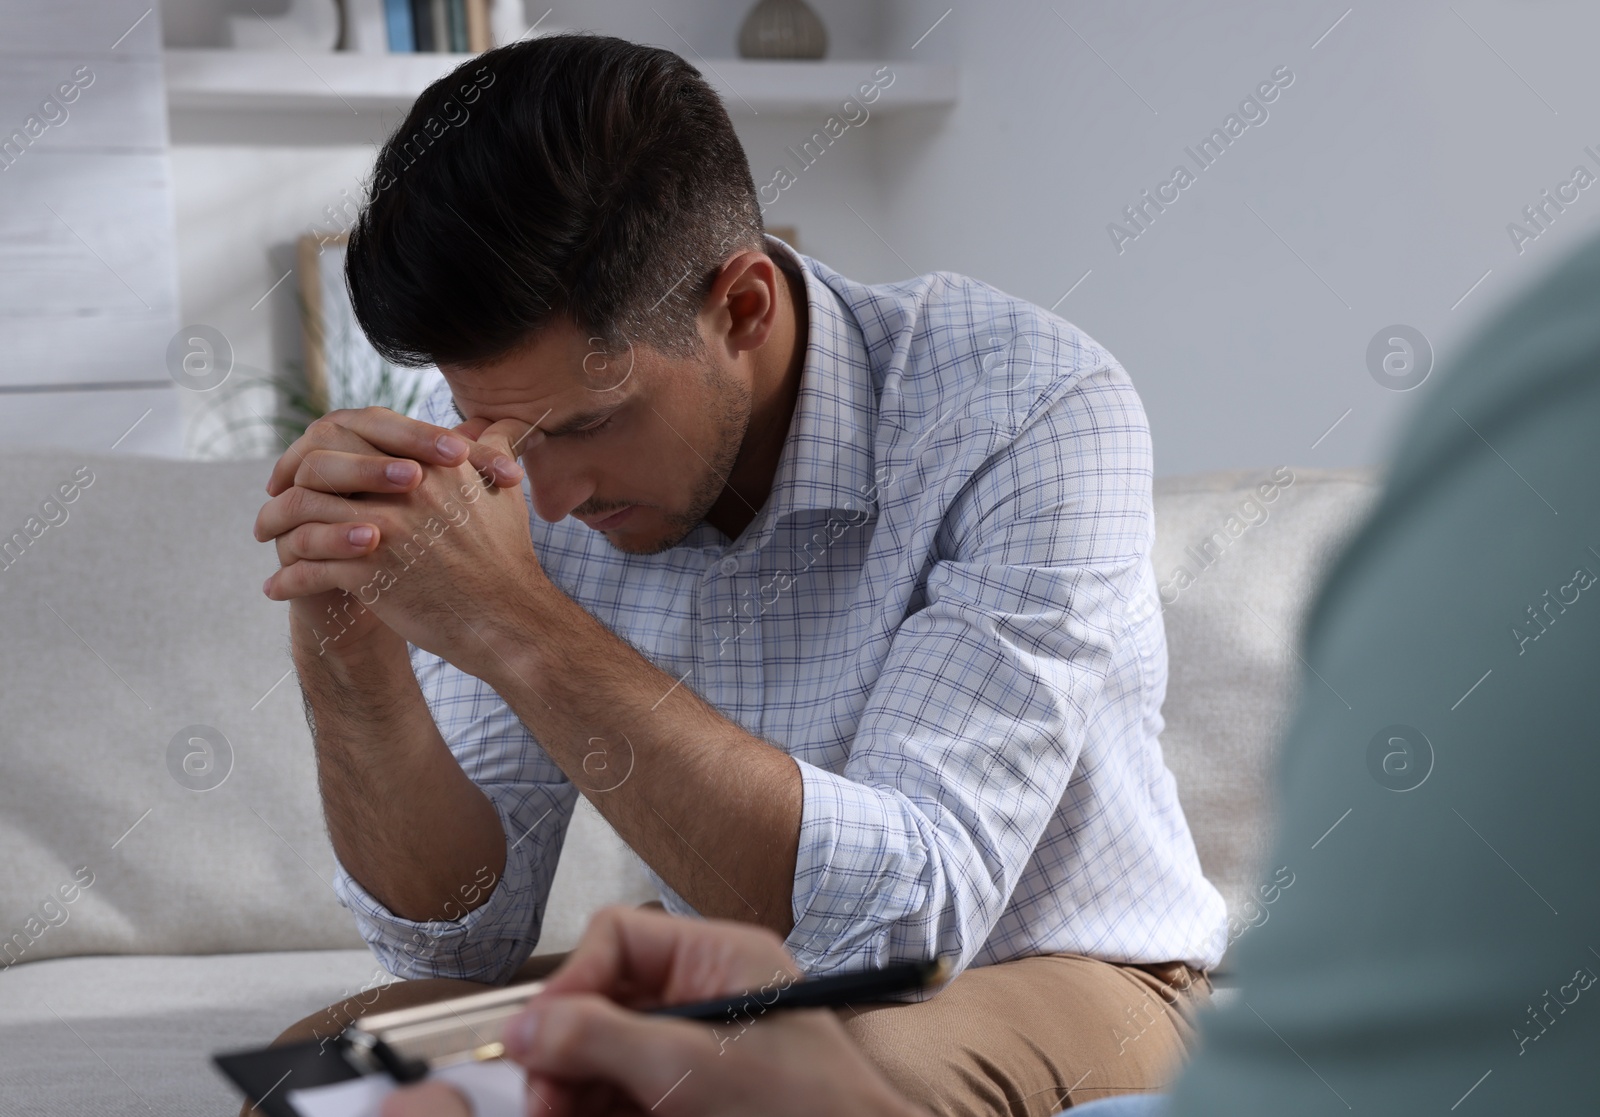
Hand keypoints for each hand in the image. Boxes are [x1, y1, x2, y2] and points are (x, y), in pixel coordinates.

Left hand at [256, 407, 534, 667]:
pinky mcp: (371, 573)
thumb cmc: (505, 558)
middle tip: (272, 505)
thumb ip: (491, 449)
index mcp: (430, 462)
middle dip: (286, 485)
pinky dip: (287, 579)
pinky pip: (308, 567)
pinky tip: (277, 587)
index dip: (320, 449)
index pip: (354, 436)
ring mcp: (385, 529)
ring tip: (267, 544)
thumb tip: (486, 424)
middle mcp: (404, 488)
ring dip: (276, 530)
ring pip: (303, 515)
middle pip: (318, 469)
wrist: (508, 619)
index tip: (302, 468)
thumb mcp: (503, 493)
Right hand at [378, 906, 924, 1116]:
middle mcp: (704, 997)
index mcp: (720, 959)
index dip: (572, 981)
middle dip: (564, 1047)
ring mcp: (697, 1053)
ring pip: (604, 1055)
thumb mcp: (692, 1067)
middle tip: (539, 1098)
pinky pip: (622, 1094)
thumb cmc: (808, 1109)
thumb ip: (603, 1040)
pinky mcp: (690, 1100)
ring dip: (569, 1087)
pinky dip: (592, 1110)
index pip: (620, 939)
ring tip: (551, 1116)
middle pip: (603, 1002)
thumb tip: (524, 1027)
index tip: (535, 1036)